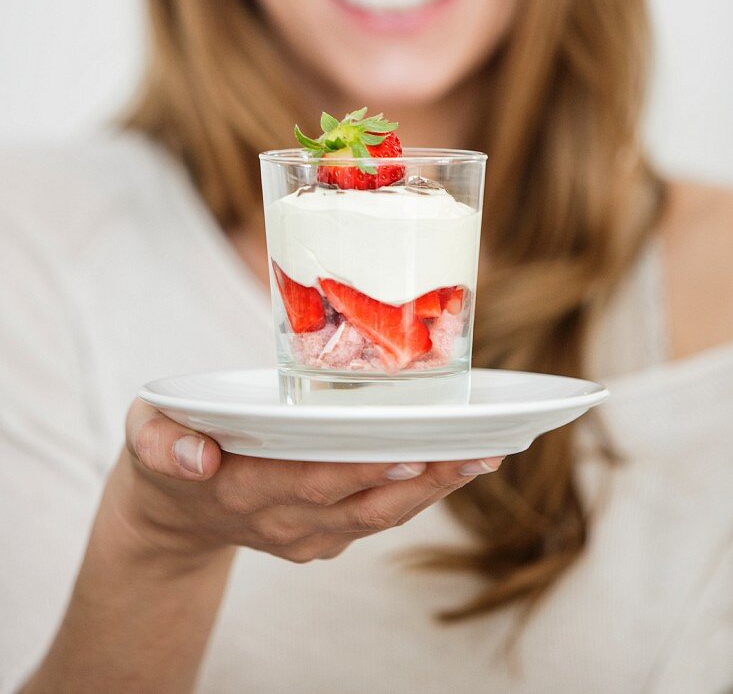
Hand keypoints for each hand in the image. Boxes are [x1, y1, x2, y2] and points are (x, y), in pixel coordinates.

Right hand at [110, 399, 504, 565]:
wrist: (173, 510)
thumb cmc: (168, 449)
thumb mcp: (144, 432)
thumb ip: (157, 440)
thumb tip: (194, 454)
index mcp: (242, 488)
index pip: (312, 480)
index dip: (363, 469)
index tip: (410, 447)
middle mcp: (281, 519)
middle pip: (362, 503)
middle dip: (421, 478)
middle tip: (476, 449)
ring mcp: (306, 535)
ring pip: (378, 515)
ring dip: (432, 489)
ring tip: (483, 455)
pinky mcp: (322, 537)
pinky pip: (376, 516)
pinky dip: (417, 492)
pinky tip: (453, 464)